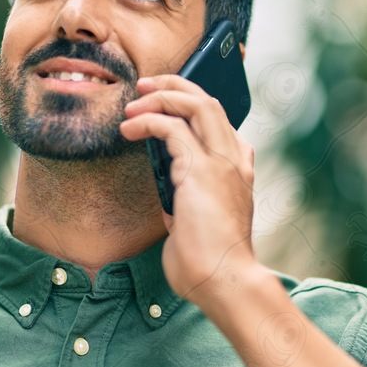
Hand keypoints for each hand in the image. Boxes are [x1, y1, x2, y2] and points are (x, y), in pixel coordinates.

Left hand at [120, 75, 259, 306]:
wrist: (224, 281)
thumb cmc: (209, 262)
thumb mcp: (198, 222)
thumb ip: (189, 201)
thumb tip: (171, 197)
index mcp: (238, 169)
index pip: (217, 121)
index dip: (190, 104)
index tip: (164, 102)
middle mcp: (235, 158)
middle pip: (208, 102)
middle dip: (175, 85)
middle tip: (145, 86)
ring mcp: (223, 161)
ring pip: (195, 104)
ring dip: (161, 96)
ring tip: (133, 102)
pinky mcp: (202, 169)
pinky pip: (171, 128)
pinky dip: (147, 121)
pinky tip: (128, 130)